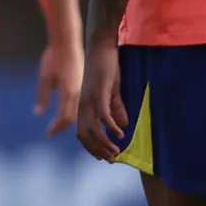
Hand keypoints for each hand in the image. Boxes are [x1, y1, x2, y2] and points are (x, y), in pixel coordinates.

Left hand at [34, 40, 82, 135]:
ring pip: (78, 110)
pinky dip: (74, 110)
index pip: (64, 118)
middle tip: (53, 130)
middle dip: (63, 126)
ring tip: (59, 123)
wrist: (68, 42)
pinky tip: (67, 108)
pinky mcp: (83, 83)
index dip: (57, 128)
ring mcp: (82, 88)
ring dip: (69, 118)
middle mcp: (78, 93)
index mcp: (69, 93)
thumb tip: (38, 112)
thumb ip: (42, 96)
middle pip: (73, 116)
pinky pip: (80, 102)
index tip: (49, 133)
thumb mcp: (44, 77)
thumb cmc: (54, 57)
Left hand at [74, 41, 129, 160]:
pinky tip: (121, 134)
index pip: (82, 133)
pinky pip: (103, 114)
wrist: (101, 46)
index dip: (91, 147)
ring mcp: (90, 99)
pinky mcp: (99, 92)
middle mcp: (83, 105)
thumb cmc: (106, 68)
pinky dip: (111, 127)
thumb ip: (116, 108)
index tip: (103, 157)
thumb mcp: (112, 91)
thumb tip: (123, 125)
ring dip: (104, 143)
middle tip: (111, 159)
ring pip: (93, 128)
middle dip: (98, 150)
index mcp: (84, 106)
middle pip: (85, 135)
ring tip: (115, 151)